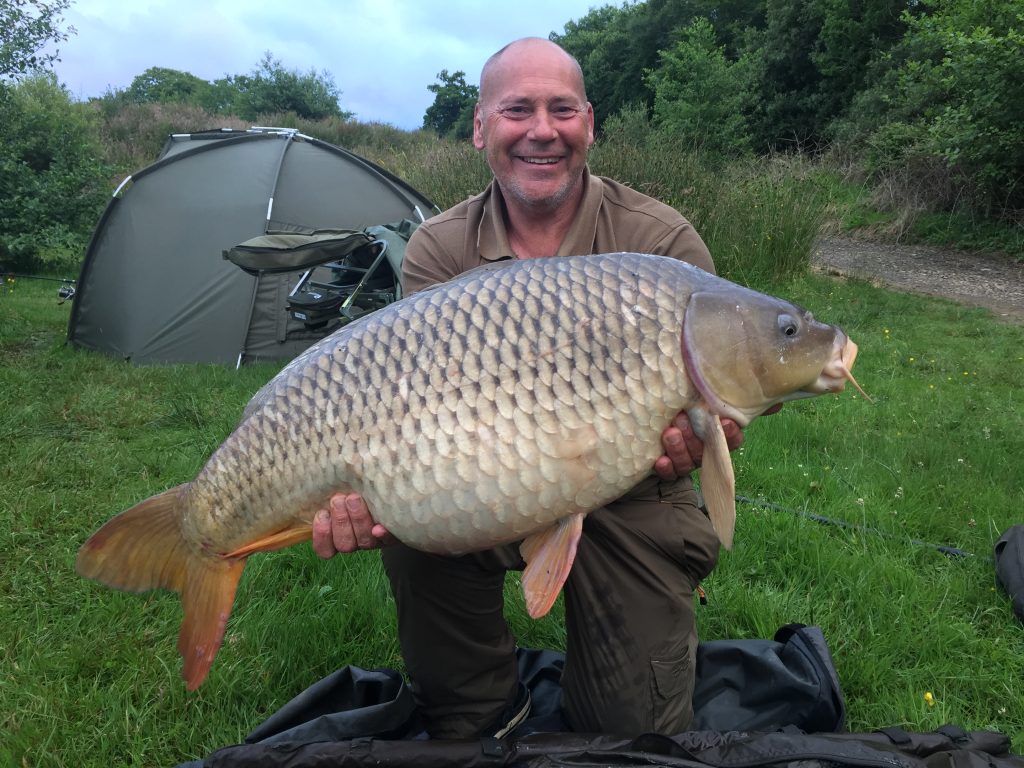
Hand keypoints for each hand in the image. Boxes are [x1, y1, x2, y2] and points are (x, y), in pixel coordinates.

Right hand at [311, 492, 394, 557]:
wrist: (387, 485)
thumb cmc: (352, 485)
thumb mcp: (336, 488)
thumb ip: (322, 490)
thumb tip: (301, 474)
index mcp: (337, 536)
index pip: (325, 550)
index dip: (322, 536)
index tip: (321, 514)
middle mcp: (356, 541)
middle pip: (345, 545)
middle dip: (340, 522)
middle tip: (340, 499)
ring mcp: (375, 539)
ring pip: (364, 542)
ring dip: (358, 520)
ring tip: (354, 498)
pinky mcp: (395, 534)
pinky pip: (390, 540)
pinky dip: (384, 535)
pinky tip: (380, 527)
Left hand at [653, 406, 781, 480]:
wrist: (654, 416)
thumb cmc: (690, 404)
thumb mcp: (712, 398)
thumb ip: (741, 398)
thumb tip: (777, 403)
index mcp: (719, 436)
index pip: (732, 439)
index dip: (730, 433)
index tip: (725, 422)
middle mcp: (705, 450)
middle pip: (705, 450)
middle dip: (696, 437)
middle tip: (683, 420)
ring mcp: (687, 460)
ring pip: (688, 461)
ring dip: (680, 449)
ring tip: (670, 433)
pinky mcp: (668, 468)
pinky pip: (669, 473)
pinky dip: (666, 467)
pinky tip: (660, 459)